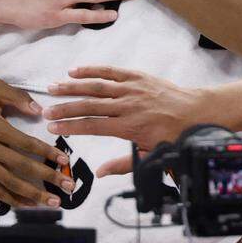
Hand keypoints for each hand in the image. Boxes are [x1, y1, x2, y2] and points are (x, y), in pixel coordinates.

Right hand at [0, 71, 73, 207]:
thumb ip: (18, 97)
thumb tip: (40, 111)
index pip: (25, 143)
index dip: (46, 153)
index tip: (64, 160)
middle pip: (21, 166)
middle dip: (47, 177)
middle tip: (68, 186)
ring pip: (8, 182)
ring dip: (32, 194)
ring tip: (53, 202)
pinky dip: (11, 198)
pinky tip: (28, 205)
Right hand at [42, 66, 207, 151]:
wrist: (197, 112)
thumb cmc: (174, 136)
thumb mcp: (151, 155)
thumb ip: (123, 164)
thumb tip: (100, 172)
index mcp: (129, 126)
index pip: (93, 125)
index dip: (71, 127)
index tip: (53, 127)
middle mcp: (128, 105)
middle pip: (90, 105)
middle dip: (65, 107)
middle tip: (45, 110)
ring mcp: (132, 89)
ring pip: (97, 86)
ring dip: (73, 86)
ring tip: (53, 88)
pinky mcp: (137, 77)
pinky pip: (112, 71)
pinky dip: (93, 70)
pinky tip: (76, 70)